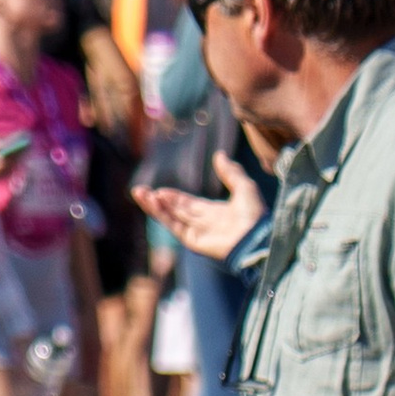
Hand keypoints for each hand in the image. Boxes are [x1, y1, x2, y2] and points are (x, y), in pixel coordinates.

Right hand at [135, 154, 263, 263]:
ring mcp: (197, 232)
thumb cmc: (254, 215)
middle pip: (176, 210)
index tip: (161, 190)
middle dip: (159, 200)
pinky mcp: (192, 241)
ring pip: (171, 216)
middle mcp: (204, 223)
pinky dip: (161, 214)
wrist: (255, 238)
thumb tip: (219, 155)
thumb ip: (231, 172)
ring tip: (139, 193)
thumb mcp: (244, 187)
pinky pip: (174, 225)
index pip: (189, 203)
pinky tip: (152, 202)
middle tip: (141, 190)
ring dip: (154, 206)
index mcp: (215, 212)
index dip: (174, 197)